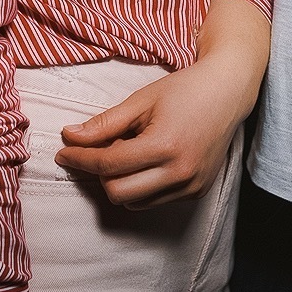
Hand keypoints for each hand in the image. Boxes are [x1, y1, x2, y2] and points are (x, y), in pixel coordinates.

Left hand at [53, 50, 257, 208]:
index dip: (80, 158)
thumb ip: (105, 123)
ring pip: (134, 202)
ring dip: (120, 181)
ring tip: (129, 149)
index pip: (109, 164)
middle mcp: (180, 172)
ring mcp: (190, 185)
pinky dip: (141, 185)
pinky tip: (146, 159)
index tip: (63, 152)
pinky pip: (154, 200)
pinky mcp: (196, 191)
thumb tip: (69, 136)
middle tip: (101, 147)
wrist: (228, 91)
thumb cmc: (185, 90)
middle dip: (100, 173)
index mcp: (165, 146)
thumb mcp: (141, 100)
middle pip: (117, 192)